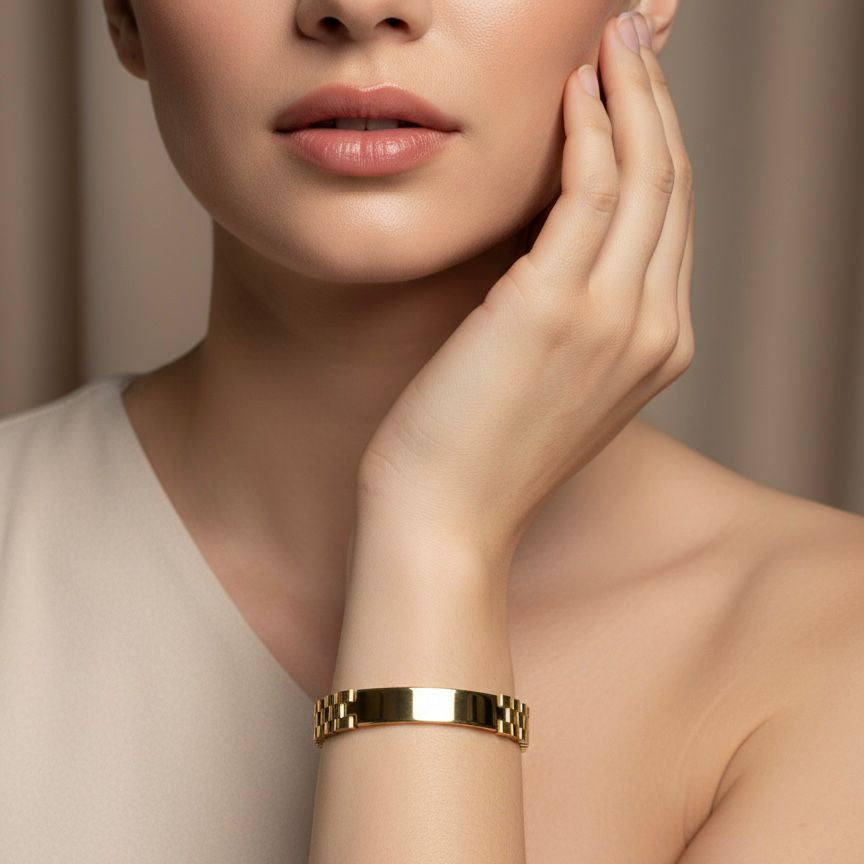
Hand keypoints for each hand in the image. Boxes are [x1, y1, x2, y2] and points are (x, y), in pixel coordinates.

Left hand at [357, 13, 695, 571]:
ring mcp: (614, 318)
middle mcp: (653, 328)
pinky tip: (569, 92)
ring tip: (606, 40)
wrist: (446, 517)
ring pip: (644, 176)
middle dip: (655, 101)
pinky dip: (586, 131)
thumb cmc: (479, 449)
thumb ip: (575, 312)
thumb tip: (555, 240)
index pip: (669, 220)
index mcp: (657, 346)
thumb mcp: (549, 376)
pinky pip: (590, 193)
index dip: (655, 144)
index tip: (631, 90)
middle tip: (628, 38)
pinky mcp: (556, 308)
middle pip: (672, 186)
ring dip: (629, 95)